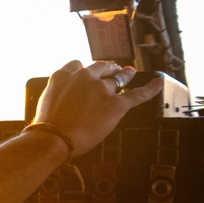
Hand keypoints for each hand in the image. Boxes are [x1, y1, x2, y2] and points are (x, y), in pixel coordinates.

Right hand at [32, 60, 164, 155]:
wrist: (54, 138)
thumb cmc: (47, 126)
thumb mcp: (45, 102)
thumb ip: (58, 94)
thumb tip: (64, 99)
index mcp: (63, 76)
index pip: (77, 64)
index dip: (84, 69)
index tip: (87, 72)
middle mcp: (84, 77)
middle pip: (100, 67)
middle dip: (107, 68)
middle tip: (113, 69)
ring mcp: (101, 89)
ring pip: (117, 79)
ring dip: (124, 75)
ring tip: (129, 72)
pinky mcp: (116, 104)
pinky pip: (137, 94)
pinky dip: (150, 88)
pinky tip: (158, 83)